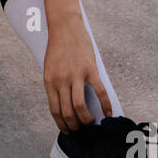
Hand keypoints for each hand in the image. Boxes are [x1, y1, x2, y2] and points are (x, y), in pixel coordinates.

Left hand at [43, 17, 112, 131]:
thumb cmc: (57, 48)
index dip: (62, 124)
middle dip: (74, 125)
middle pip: (67, 112)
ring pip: (80, 106)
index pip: (55, 110)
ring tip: (90, 122)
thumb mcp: (50, 68)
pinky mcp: (90, 69)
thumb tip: (64, 104)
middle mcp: (61, 80)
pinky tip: (107, 113)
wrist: (64, 27)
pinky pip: (99, 91)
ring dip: (86, 119)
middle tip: (80, 128)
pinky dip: (105, 105)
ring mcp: (76, 75)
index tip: (67, 130)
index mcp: (49, 82)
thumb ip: (56, 85)